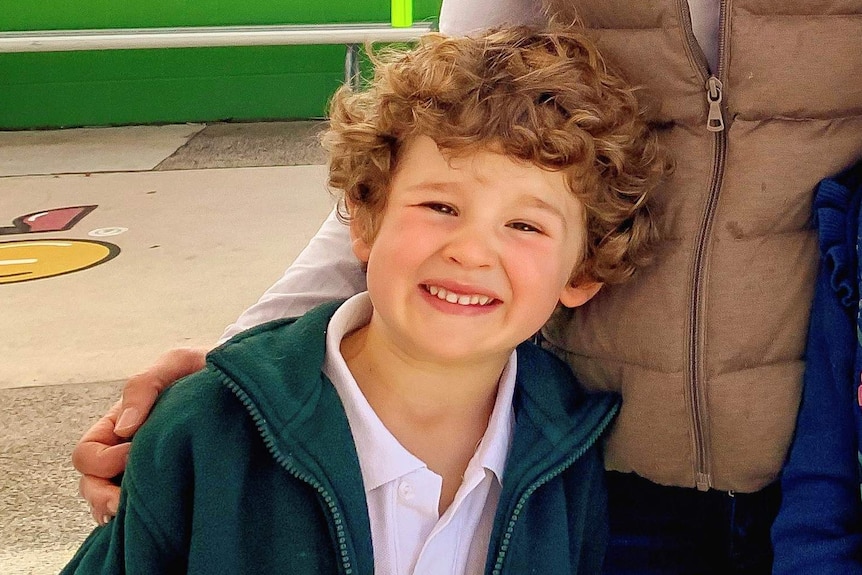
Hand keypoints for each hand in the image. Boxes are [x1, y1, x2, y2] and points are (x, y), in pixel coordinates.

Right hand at [71, 347, 207, 523]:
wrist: (244, 381)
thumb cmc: (206, 370)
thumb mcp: (176, 363)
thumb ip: (144, 385)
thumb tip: (124, 428)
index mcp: (120, 423)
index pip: (87, 454)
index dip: (103, 460)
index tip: (135, 452)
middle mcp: (127, 449)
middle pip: (92, 485)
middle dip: (102, 496)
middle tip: (126, 503)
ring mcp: (148, 467)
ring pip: (112, 502)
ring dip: (119, 511)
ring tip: (139, 515)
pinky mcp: (172, 482)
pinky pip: (144, 509)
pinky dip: (140, 518)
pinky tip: (157, 520)